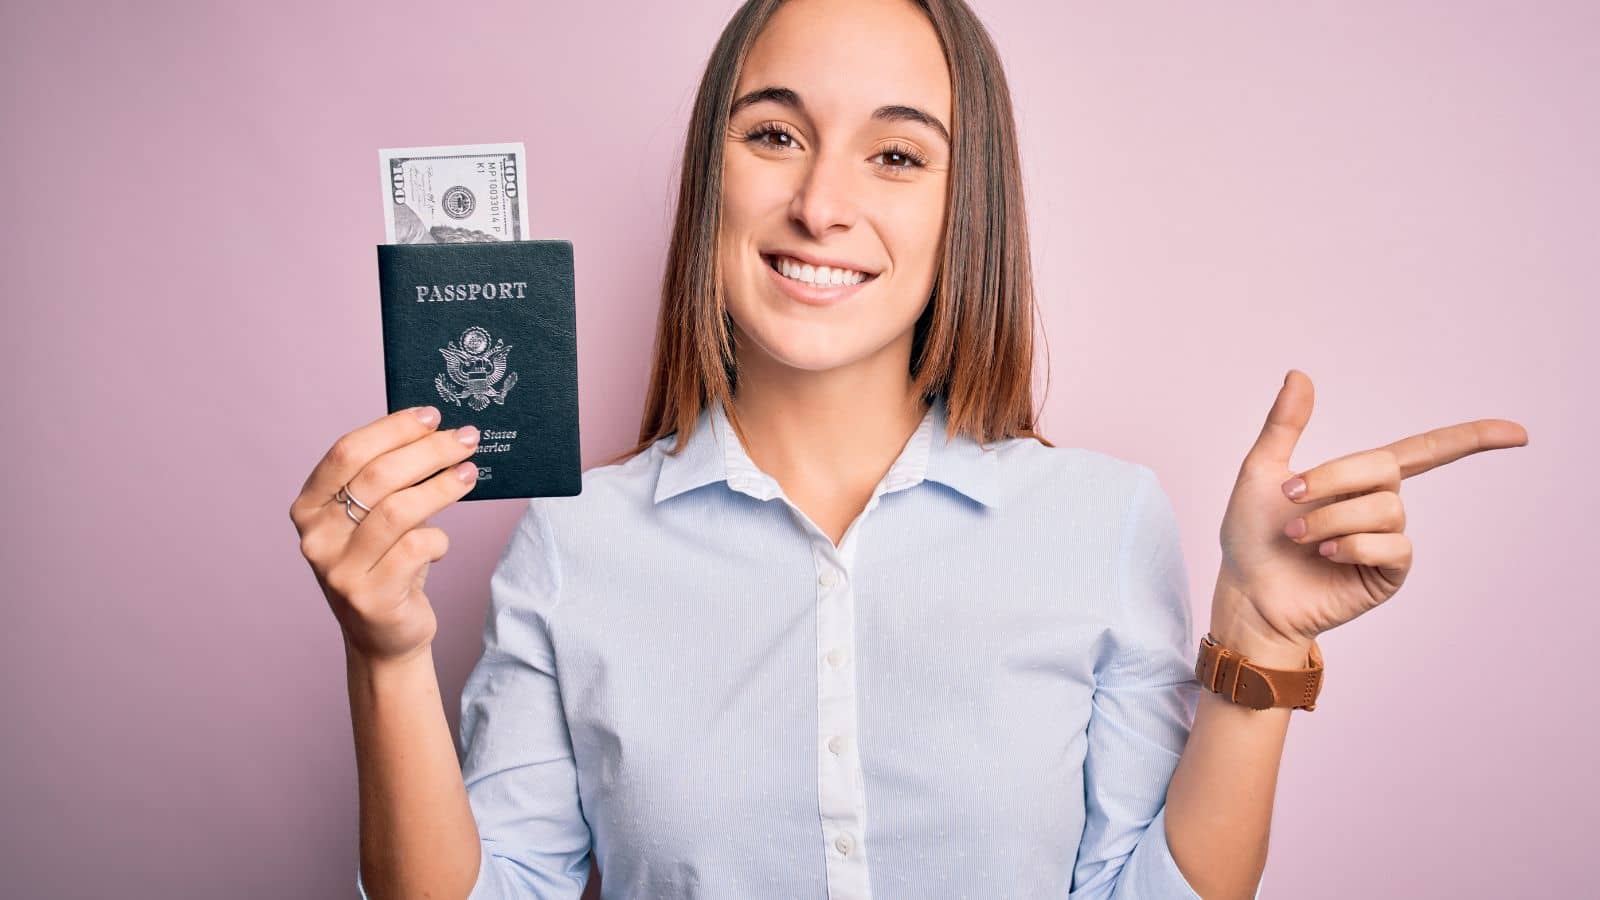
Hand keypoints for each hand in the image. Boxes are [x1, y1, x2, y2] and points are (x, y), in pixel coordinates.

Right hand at [289, 405, 482, 664]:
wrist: (384, 637)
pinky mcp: (369, 596)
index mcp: (308, 507)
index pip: (347, 452)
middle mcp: (315, 537)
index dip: (392, 429)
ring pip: (399, 510)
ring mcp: (338, 569)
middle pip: (378, 476)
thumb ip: (388, 480)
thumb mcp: (374, 519)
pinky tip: (441, 543)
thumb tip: (436, 430)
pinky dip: (438, 539)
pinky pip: (416, 548)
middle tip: (466, 439)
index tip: (431, 416)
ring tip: (469, 474)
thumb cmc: (385, 565)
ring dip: (443, 487)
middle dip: (429, 450)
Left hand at [1210, 370, 1528, 665]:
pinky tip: (1327, 555)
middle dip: (1334, 479)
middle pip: (1387, 468)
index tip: (1519, 433)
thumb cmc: (1251, 537)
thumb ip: (1285, 425)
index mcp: (1357, 479)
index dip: (1471, 440)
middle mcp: (1379, 506)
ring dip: (1332, 519)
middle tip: (1291, 499)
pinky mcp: (1387, 574)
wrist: (1247, 593)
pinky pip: (1394, 546)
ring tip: (1298, 537)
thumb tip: (1299, 373)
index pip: (1425, 451)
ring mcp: (1386, 541)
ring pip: (1385, 508)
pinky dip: (1355, 545)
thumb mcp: (1262, 471)